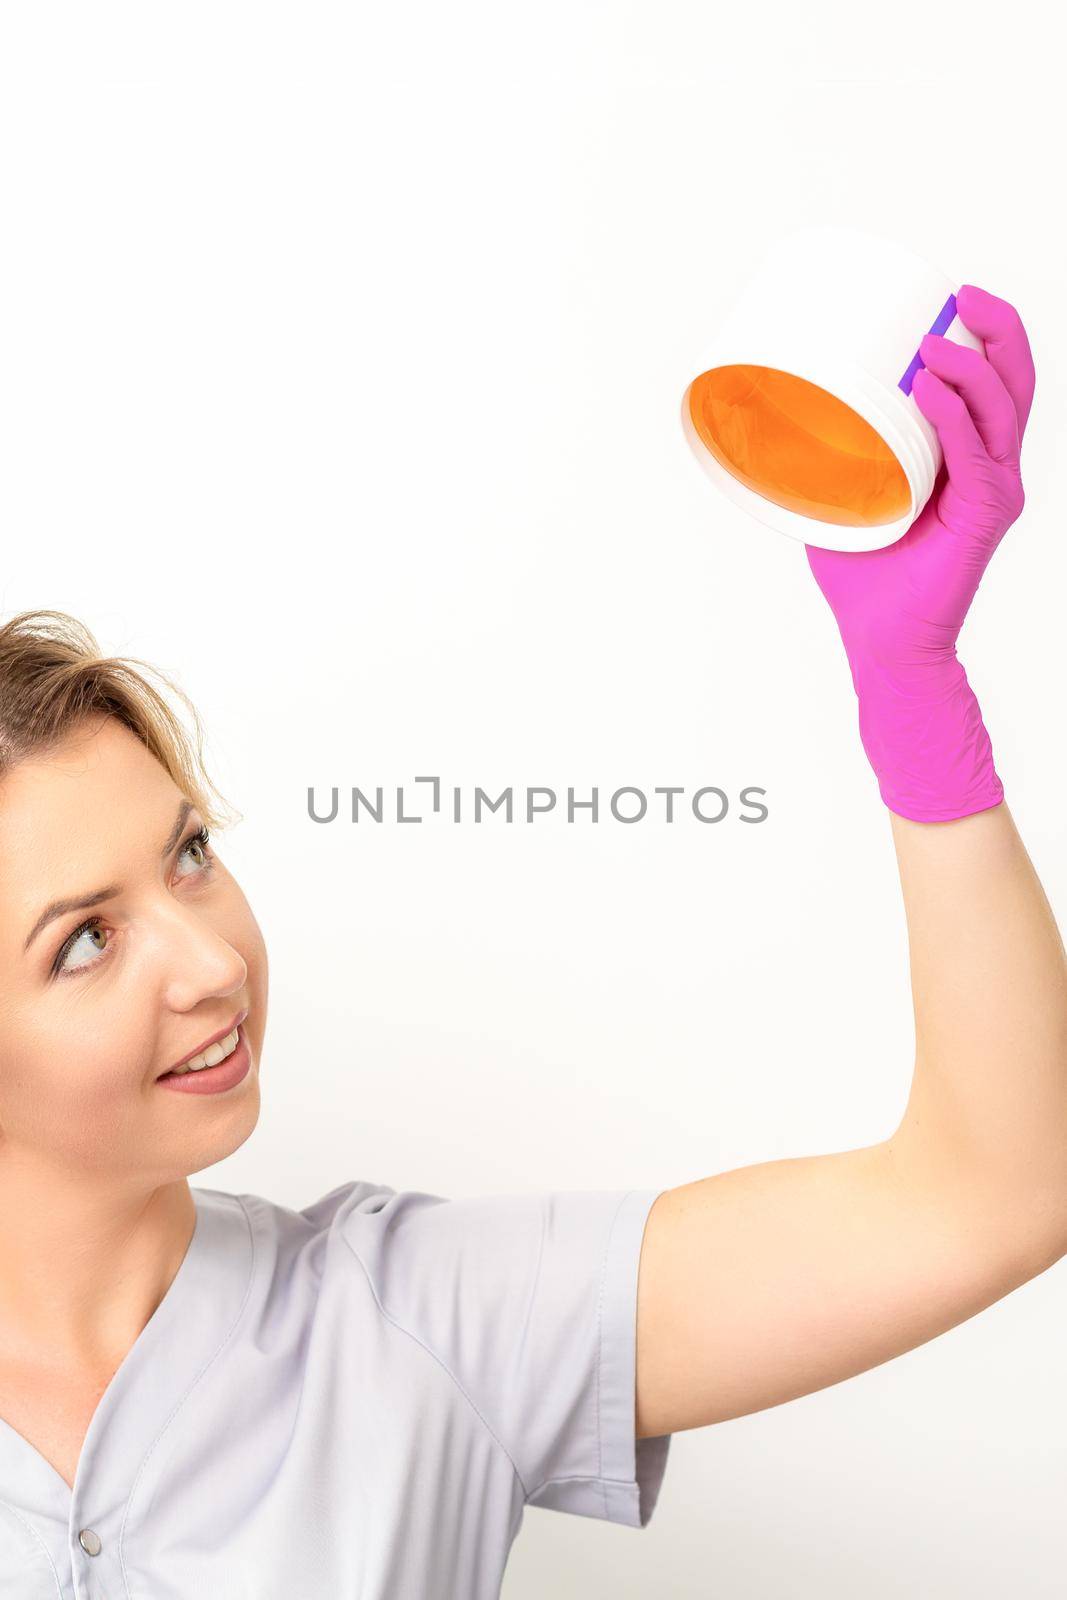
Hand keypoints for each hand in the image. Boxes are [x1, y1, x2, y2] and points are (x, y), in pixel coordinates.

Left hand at [805, 284, 1035, 821]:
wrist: (882, 642)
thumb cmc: (867, 578)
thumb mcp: (842, 498)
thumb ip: (828, 457)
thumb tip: (771, 417)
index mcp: (968, 457)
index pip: (994, 382)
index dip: (983, 334)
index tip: (949, 298)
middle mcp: (992, 467)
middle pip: (1015, 381)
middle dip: (997, 329)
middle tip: (959, 295)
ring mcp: (993, 491)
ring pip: (1003, 410)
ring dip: (970, 368)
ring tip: (933, 342)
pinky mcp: (984, 518)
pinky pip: (977, 458)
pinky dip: (953, 420)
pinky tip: (930, 393)